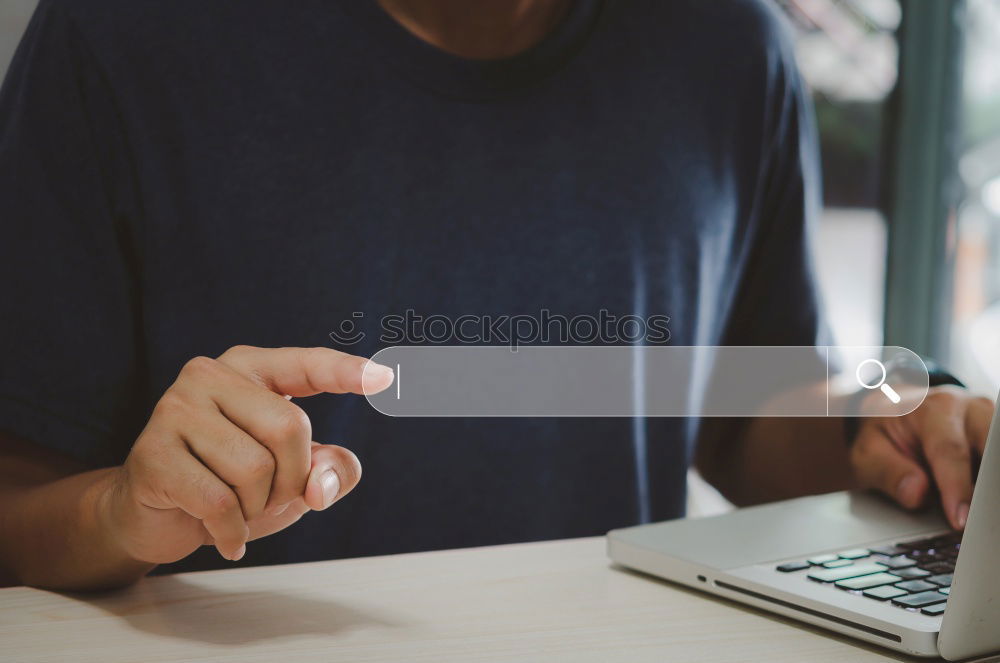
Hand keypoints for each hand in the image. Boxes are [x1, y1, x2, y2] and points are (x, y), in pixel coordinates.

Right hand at [105, 346, 393, 563]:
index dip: (346, 372)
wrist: (154, 514)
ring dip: (257, 507)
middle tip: (269, 497)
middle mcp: (210, 375)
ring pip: (254, 469)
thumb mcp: (294, 475)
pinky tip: (227, 536)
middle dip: (292, 478)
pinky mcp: (153, 454)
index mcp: (250, 367)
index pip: (306, 364)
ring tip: (238, 509)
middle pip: (289, 428)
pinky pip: (219, 501)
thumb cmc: (231, 482)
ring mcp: (175, 410)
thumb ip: (330, 471)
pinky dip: (232, 531)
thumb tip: (319, 487)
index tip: (387, 378)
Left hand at [850, 386, 994, 529]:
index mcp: (933, 409)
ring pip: (998, 460)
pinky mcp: (998, 439)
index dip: (957, 488)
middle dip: (986, 490)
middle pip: (990, 453)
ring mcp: (989, 422)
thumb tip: (916, 494)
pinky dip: (991, 487)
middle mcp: (969, 410)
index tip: (960, 520)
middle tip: (979, 523)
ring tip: (982, 519)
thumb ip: (887, 471)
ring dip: (991, 490)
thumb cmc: (884, 434)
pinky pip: (997, 466)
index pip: (951, 451)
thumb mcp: (867, 452)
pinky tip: (984, 507)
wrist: (895, 414)